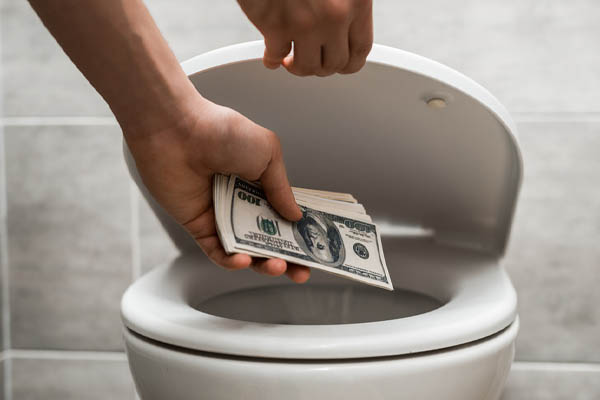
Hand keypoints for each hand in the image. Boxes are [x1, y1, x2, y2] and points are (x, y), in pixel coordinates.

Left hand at [124, 95, 310, 282]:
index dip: (300, 234)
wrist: (176, 132)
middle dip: (287, 258)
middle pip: (268, 238)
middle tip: (301, 271)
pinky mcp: (198, 226)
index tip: (315, 250)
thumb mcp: (268, 153)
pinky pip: (217, 251)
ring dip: (263, 262)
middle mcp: (242, 201)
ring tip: (277, 266)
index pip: (285, 216)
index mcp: (260, 183)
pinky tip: (244, 260)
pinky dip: (231, 260)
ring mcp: (220, 215)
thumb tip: (296, 215)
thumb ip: (282, 189)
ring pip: (245, 249)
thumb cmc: (221, 133)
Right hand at [238, 0, 372, 75]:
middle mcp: (335, 14)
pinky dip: (272, 59)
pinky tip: (271, 56)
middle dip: (321, 66)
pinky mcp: (275, 25)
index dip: (349, 62)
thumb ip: (346, 0)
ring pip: (307, 67)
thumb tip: (344, 27)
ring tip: (291, 59)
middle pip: (335, 64)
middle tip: (311, 60)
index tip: (340, 64)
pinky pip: (276, 56)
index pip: (361, 49)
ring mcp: (306, 22)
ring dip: (298, 66)